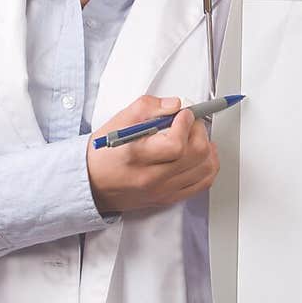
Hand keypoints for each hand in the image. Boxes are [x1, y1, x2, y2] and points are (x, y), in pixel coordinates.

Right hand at [87, 95, 219, 214]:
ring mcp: (162, 190)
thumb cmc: (104, 153)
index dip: (185, 124)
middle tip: (191, 122)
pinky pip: (202, 184)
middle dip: (199, 131)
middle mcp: (152, 177)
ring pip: (204, 169)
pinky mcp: (168, 198)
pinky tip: (203, 156)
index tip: (183, 114)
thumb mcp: (119, 121)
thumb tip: (175, 104)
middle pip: (195, 155)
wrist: (92, 183)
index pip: (176, 144)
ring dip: (207, 148)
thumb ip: (148, 107)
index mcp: (137, 156)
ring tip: (196, 137)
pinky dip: (209, 167)